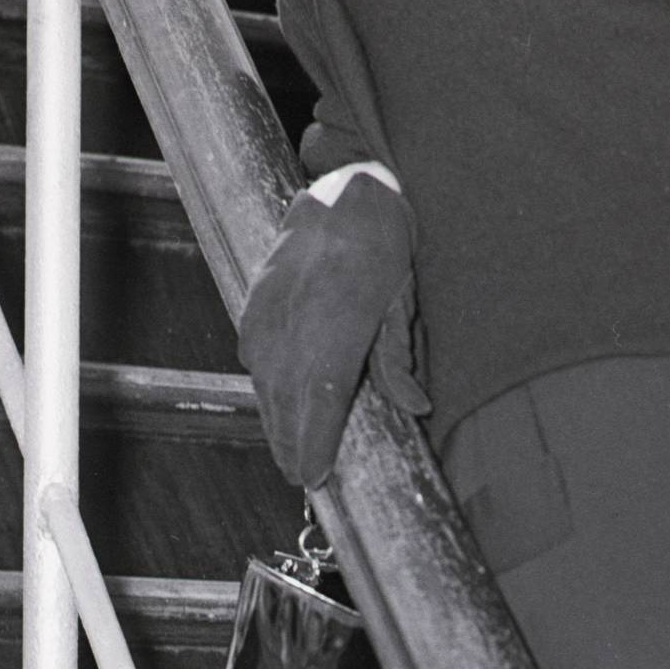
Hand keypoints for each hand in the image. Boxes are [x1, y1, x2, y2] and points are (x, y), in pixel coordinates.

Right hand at [236, 167, 417, 486]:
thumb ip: (400, 358)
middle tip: (301, 477)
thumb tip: (416, 408)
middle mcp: (295, 321)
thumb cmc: (387, 243)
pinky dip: (264, 384)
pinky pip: (253, 356)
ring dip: (275, 419)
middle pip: (287, 400)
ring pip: (264, 382)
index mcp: (337, 323)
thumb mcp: (405, 299)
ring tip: (288, 452)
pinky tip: (274, 402)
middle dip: (293, 443)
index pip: (320, 399)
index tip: (313, 478)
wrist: (348, 189)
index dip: (314, 444)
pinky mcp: (254, 301)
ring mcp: (268, 310)